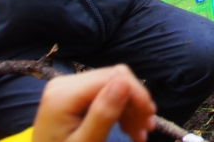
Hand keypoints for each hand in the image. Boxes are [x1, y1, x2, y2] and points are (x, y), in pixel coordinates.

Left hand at [33, 65, 156, 141]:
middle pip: (115, 78)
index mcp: (63, 94)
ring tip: (139, 134)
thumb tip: (125, 82)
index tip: (150, 119)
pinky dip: (120, 109)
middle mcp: (64, 83)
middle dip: (135, 103)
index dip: (137, 94)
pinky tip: (128, 128)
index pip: (112, 78)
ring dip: (131, 108)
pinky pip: (106, 92)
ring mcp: (68, 87)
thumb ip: (102, 114)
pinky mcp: (73, 94)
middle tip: (146, 129)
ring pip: (115, 84)